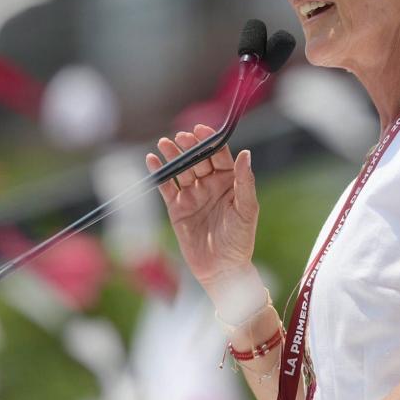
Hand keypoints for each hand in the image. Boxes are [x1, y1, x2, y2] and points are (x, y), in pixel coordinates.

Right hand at [145, 124, 259, 289]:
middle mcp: (210, 185)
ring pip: (180, 170)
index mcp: (229, 181)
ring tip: (164, 143)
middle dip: (188, 146)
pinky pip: (166, 187)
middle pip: (197, 158)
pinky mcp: (177, 208)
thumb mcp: (247, 210)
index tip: (201, 130)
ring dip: (172, 156)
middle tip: (180, 138)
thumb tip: (246, 154)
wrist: (222, 269)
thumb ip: (245, 181)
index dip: (209, 141)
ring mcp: (192, 195)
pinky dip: (159, 173)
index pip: (219, 154)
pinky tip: (152, 160)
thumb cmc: (240, 241)